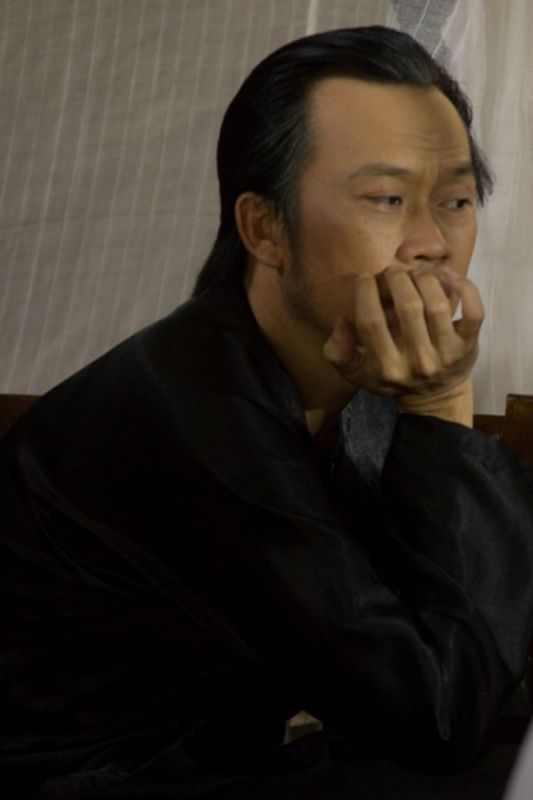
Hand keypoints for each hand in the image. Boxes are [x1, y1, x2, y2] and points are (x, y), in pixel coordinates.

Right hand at [322, 266, 483, 424]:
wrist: (434, 398)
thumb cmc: (392, 377)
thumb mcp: (356, 372)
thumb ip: (337, 351)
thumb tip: (343, 321)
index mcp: (386, 369)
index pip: (371, 323)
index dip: (365, 293)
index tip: (365, 278)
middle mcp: (418, 362)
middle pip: (408, 307)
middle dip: (397, 279)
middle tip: (393, 270)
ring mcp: (447, 354)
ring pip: (438, 304)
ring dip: (425, 279)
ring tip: (416, 272)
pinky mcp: (469, 345)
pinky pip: (473, 311)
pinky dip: (464, 288)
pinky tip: (449, 277)